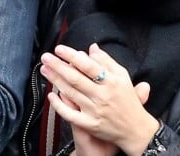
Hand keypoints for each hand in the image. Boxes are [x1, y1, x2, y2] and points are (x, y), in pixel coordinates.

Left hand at [41, 43, 158, 155]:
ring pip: (71, 93)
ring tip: (45, 70)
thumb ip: (107, 61)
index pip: (88, 65)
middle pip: (76, 78)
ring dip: (55, 80)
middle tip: (46, 57)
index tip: (59, 49)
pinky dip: (59, 105)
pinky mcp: (90, 124)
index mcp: (111, 81)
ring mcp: (95, 110)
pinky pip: (70, 115)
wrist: (135, 130)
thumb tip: (92, 48)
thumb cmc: (128, 100)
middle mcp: (102, 95)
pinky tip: (51, 96)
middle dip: (58, 66)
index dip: (72, 56)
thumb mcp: (122, 76)